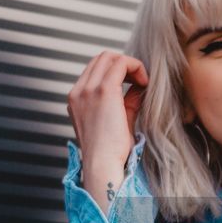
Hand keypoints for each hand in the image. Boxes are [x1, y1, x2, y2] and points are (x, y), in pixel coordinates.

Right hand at [67, 50, 148, 172]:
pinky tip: (144, 83)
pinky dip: (136, 67)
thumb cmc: (111, 152)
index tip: (132, 85)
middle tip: (140, 82)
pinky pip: (121, 64)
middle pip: (101, 58)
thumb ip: (127, 101)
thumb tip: (139, 87)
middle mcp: (78, 92)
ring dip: (130, 65)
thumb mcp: (118, 121)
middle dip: (124, 64)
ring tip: (143, 83)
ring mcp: (88, 90)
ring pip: (109, 57)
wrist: (103, 165)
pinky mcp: (103, 91)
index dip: (116, 71)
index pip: (94, 70)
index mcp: (76, 99)